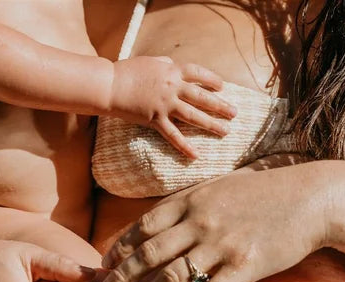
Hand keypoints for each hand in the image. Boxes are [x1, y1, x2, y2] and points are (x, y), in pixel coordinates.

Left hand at [95, 161, 328, 281]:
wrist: (311, 199)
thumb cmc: (265, 193)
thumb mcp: (221, 187)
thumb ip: (190, 203)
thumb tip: (160, 220)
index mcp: (192, 201)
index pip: (143, 227)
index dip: (120, 248)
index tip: (104, 265)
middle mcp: (201, 222)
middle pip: (149, 254)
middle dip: (120, 278)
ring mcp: (223, 245)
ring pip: (172, 279)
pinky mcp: (246, 266)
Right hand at [110, 56, 236, 157]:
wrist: (109, 85)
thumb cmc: (128, 72)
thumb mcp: (150, 62)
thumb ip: (165, 64)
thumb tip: (174, 66)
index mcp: (172, 71)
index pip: (198, 74)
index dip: (212, 80)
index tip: (222, 87)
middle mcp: (172, 87)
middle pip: (202, 97)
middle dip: (220, 105)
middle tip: (235, 113)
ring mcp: (164, 105)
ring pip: (193, 116)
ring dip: (211, 124)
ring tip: (225, 131)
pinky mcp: (155, 120)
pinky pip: (173, 136)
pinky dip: (185, 146)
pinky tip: (197, 155)